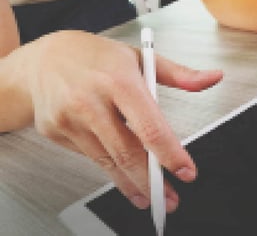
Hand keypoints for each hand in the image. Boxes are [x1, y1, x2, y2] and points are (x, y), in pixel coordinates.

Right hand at [22, 31, 222, 211]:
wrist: (43, 59)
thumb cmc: (97, 57)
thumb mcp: (140, 57)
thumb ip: (180, 74)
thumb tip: (212, 79)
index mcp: (118, 79)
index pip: (149, 126)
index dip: (170, 154)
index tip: (186, 171)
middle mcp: (91, 100)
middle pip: (127, 152)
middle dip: (152, 181)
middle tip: (170, 199)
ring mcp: (69, 118)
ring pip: (108, 162)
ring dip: (132, 184)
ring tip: (150, 197)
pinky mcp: (56, 131)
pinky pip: (91, 156)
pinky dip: (111, 170)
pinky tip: (124, 178)